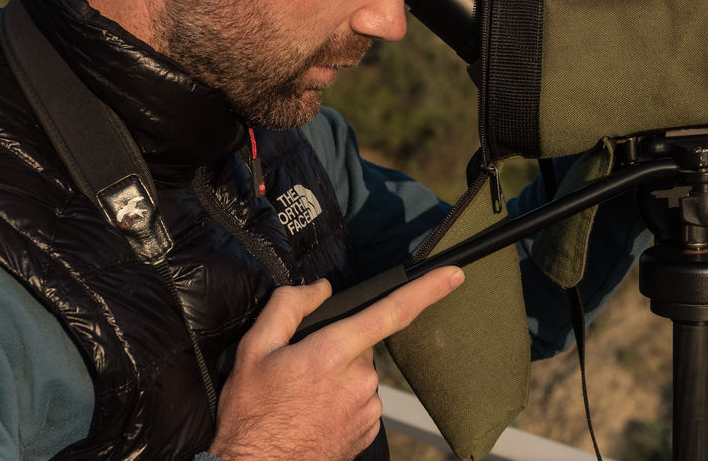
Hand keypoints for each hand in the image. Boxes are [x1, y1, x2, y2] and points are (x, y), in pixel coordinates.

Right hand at [209, 268, 464, 460]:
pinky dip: (343, 401)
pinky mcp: (368, 432)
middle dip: (338, 346)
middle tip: (300, 368)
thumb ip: (289, 306)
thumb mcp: (254, 350)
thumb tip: (321, 288)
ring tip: (302, 399)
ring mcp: (367, 409)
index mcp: (333, 353)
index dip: (427, 290)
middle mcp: (360, 380)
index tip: (455, 275)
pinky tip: (315, 414)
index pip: (391, 312)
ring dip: (339, 377)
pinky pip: (362, 401)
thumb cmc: (252, 415)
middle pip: (362, 344)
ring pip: (361, 374)